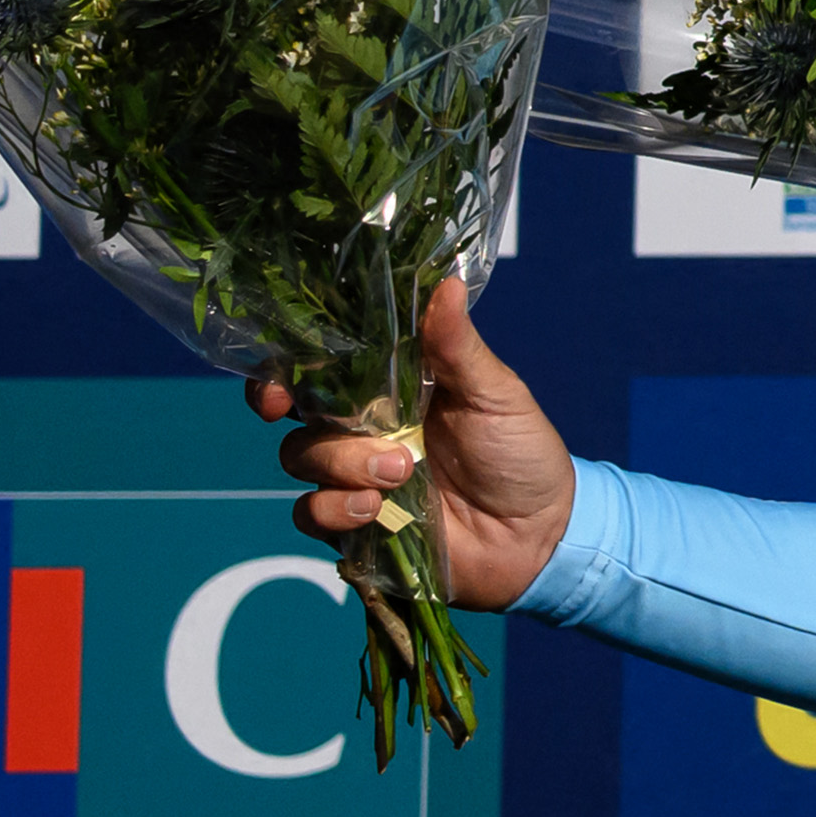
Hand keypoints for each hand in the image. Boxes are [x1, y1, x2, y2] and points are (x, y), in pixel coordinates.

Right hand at [251, 276, 576, 613]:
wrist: (537, 532)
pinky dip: (335, 510)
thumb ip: (458, 349)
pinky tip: (376, 509)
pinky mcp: (353, 523)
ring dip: (341, 464)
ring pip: (302, 457)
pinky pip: (312, 514)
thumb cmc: (519, 450)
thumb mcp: (496, 394)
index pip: (320, 366)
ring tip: (400, 473)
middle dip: (299, 413)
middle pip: (298, 409)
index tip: (277, 381)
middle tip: (340, 424)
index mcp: (390, 386)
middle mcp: (362, 427)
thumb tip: (441, 284)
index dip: (284, 368)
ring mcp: (354, 475)